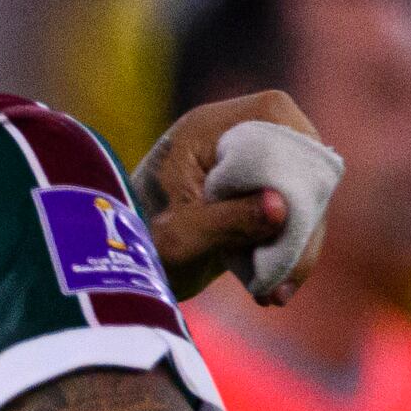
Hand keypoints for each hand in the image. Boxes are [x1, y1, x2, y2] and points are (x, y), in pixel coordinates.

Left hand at [139, 88, 326, 302]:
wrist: (109, 275)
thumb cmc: (129, 249)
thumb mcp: (176, 239)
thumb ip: (227, 220)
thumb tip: (281, 207)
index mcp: (204, 128)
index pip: (274, 117)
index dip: (295, 158)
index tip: (296, 213)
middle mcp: (228, 138)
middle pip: (297, 159)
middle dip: (301, 218)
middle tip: (288, 274)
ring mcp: (242, 168)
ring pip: (299, 194)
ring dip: (296, 244)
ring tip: (277, 293)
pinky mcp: (251, 199)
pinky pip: (288, 217)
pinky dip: (285, 252)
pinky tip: (272, 290)